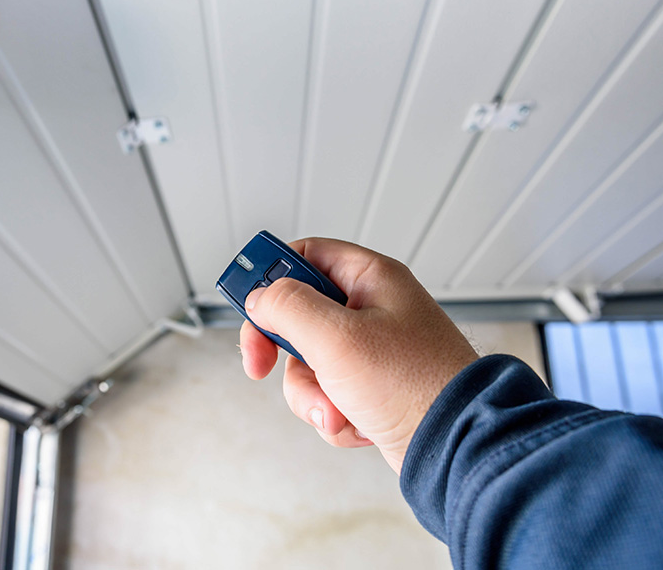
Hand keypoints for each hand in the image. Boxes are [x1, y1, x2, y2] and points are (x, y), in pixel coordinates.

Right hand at [239, 238, 477, 473]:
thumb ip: (287, 307)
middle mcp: (372, 310)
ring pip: (307, 363)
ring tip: (337, 408)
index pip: (306, 255)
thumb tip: (259, 297)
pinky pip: (326, 394)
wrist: (456, 447)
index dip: (270, 275)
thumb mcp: (337, 337)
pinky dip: (332, 413)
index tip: (245, 301)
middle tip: (262, 363)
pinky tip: (356, 423)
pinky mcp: (370, 389)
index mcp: (371, 279)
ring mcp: (371, 352)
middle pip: (297, 315)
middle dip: (284, 351)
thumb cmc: (415, 385)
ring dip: (311, 393)